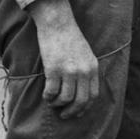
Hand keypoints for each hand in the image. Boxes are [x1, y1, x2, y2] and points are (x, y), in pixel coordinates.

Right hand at [28, 0, 99, 119]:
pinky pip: (51, 92)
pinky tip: (46, 95)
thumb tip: (80, 90)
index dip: (85, 107)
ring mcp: (69, 71)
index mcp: (93, 68)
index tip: (77, 112)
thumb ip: (86, 71)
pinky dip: (48, 97)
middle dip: (72, 112)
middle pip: (81, 100)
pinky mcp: (54, 69)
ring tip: (52, 103)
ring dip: (58, 104)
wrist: (58, 23)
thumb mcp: (86, 54)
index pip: (93, 95)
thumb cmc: (70, 38)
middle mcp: (83, 71)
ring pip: (65, 99)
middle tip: (64, 115)